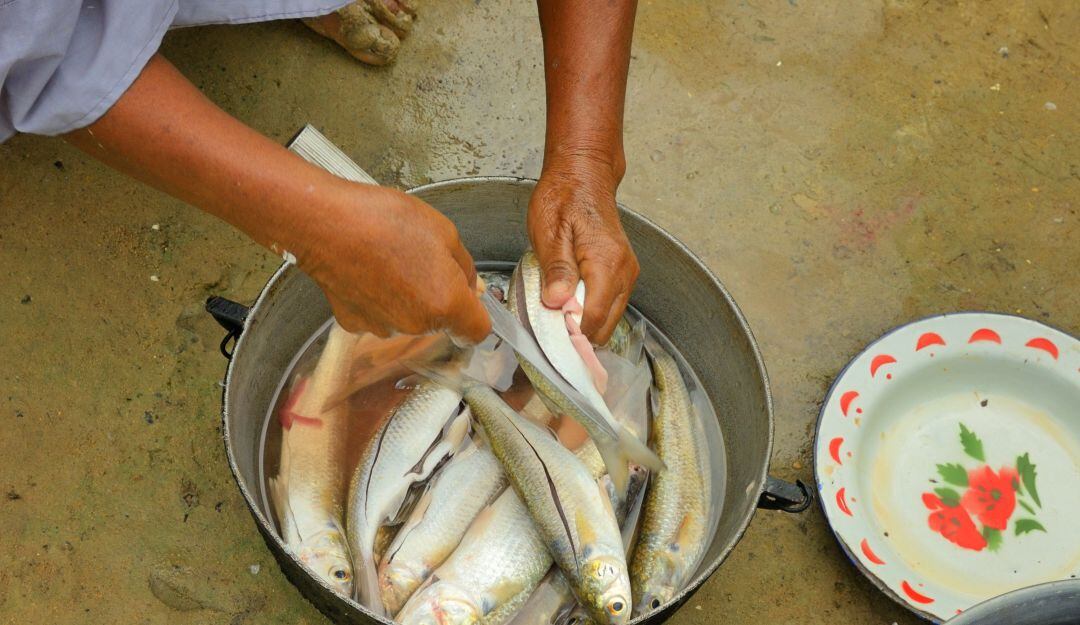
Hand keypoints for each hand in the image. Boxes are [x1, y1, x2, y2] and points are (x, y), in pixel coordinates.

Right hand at [297, 181, 490, 341]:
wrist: (326, 223)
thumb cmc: (384, 220)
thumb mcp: (444, 231)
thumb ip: (465, 267)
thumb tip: (472, 286)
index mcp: (446, 304)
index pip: (477, 332)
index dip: (477, 315)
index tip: (469, 299)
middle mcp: (416, 324)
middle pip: (440, 321)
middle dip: (438, 295)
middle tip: (422, 259)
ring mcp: (383, 327)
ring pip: (408, 318)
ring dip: (407, 296)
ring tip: (391, 259)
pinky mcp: (354, 323)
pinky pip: (378, 314)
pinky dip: (377, 298)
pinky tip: (368, 270)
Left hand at [527, 160, 638, 343]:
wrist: (583, 176)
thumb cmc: (564, 198)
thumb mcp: (550, 231)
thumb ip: (556, 269)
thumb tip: (558, 302)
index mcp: (606, 263)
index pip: (594, 317)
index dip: (572, 332)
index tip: (551, 333)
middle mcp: (623, 272)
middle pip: (606, 326)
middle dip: (579, 332)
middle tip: (551, 323)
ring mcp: (626, 273)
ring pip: (609, 318)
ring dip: (585, 321)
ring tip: (558, 309)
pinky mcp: (623, 273)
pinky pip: (609, 304)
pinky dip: (590, 310)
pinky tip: (570, 299)